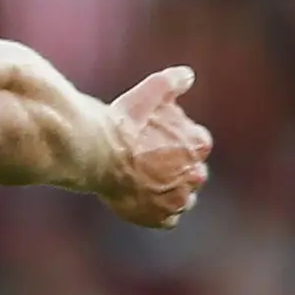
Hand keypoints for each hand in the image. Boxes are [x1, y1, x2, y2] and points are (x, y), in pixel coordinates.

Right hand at [95, 66, 208, 227]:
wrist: (96, 151)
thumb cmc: (123, 122)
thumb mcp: (149, 92)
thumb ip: (171, 83)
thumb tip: (187, 74)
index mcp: (198, 143)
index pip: (198, 145)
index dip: (178, 143)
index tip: (159, 142)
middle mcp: (195, 173)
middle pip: (193, 174)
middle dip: (177, 170)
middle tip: (150, 164)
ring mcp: (178, 198)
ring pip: (183, 198)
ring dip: (169, 193)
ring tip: (145, 185)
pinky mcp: (160, 217)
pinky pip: (168, 220)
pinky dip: (158, 213)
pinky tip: (143, 203)